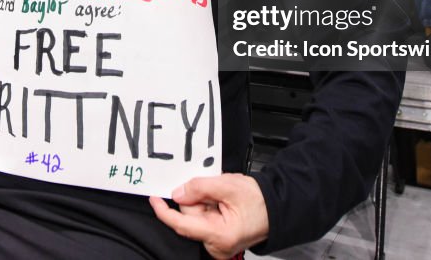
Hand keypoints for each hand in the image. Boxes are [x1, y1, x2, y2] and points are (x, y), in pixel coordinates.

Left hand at [149, 174, 269, 258]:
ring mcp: (217, 246)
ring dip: (204, 204)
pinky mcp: (218, 242)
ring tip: (222, 199)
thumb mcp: (227, 185)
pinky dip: (208, 210)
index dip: (164, 211)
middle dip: (196, 200)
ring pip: (195, 219)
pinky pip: (202, 222)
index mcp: (219, 235)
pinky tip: (221, 205)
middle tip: (214, 191)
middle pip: (189, 218)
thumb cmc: (259, 200)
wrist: (276, 208)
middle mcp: (216, 246)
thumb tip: (177, 193)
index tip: (154, 200)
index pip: (181, 225)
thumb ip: (199, 187)